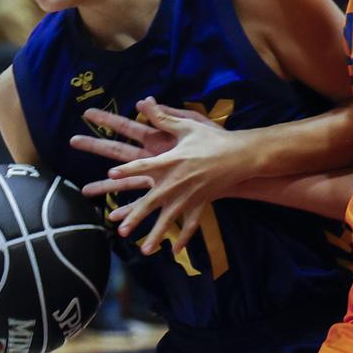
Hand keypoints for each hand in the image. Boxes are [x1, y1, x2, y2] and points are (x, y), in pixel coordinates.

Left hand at [91, 98, 236, 254]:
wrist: (241, 156)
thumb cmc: (213, 138)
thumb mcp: (188, 125)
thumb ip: (163, 116)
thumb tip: (143, 101)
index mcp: (170, 160)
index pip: (143, 165)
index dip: (127, 169)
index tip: (111, 174)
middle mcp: (177, 181)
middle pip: (152, 202)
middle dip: (136, 217)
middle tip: (121, 230)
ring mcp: (189, 196)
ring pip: (169, 219)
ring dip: (156, 235)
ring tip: (144, 250)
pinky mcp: (201, 203)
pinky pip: (191, 224)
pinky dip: (184, 238)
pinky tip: (175, 251)